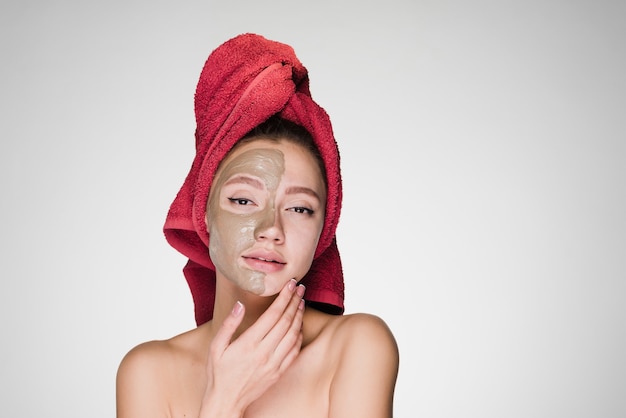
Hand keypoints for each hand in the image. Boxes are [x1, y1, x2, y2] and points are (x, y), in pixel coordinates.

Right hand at [200, 279, 304, 416]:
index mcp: (248, 343)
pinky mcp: (278, 372)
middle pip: (286, 321)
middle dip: (295, 301)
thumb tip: (240, 305)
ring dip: (299, 317)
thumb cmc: (218, 373)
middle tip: (300, 288)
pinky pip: (294, 351)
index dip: (284, 297)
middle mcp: (264, 352)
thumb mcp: (216, 346)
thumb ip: (229, 324)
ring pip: (293, 335)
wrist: (226, 402)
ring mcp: (273, 363)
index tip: (290, 284)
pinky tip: (299, 326)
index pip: (273, 314)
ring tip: (301, 303)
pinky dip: (299, 336)